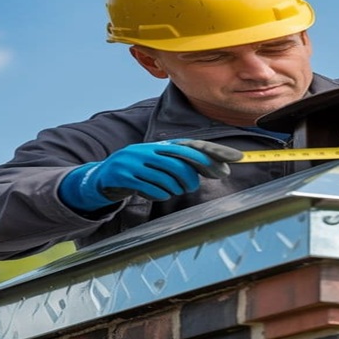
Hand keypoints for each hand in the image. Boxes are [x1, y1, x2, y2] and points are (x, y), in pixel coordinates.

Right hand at [58, 139, 242, 211]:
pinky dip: (159, 194)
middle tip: (192, 186)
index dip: (214, 153)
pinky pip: (152, 188)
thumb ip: (184, 164)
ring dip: (174, 188)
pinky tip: (156, 194)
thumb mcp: (160, 164)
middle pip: (181, 161)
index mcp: (159, 145)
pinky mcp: (124, 176)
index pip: (192, 146)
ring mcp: (134, 162)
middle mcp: (148, 149)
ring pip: (168, 177)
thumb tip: (216, 168)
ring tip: (171, 190)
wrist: (102, 178)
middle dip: (191, 176)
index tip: (237, 159)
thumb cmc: (139, 172)